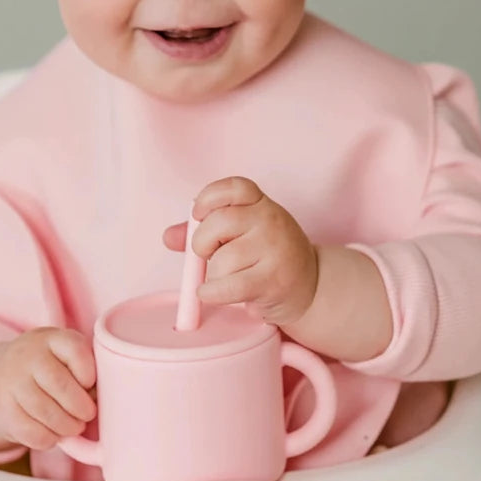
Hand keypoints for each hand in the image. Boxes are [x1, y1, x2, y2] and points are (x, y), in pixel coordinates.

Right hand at [0, 327, 95, 450]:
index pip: (76, 351)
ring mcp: (11, 380)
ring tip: (74, 427)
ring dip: (66, 426)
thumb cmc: (51, 369)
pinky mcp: (2, 407)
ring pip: (45, 411)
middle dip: (80, 407)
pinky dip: (48, 439)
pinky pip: (30, 431)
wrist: (5, 377)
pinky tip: (53, 435)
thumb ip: (86, 371)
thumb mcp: (67, 358)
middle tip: (88, 415)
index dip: (89, 374)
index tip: (91, 386)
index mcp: (52, 338)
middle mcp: (28, 355)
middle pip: (60, 384)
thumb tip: (103, 401)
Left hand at [163, 176, 317, 325]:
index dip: (209, 197)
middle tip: (208, 254)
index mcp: (261, 204)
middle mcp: (271, 220)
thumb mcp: (243, 234)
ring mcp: (275, 249)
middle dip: (202, 242)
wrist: (311, 286)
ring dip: (214, 274)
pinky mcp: (273, 280)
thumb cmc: (269, 257)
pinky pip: (228, 286)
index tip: (198, 214)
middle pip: (220, 222)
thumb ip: (206, 231)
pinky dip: (212, 292)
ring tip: (228, 278)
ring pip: (223, 259)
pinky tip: (211, 292)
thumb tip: (169, 237)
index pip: (234, 187)